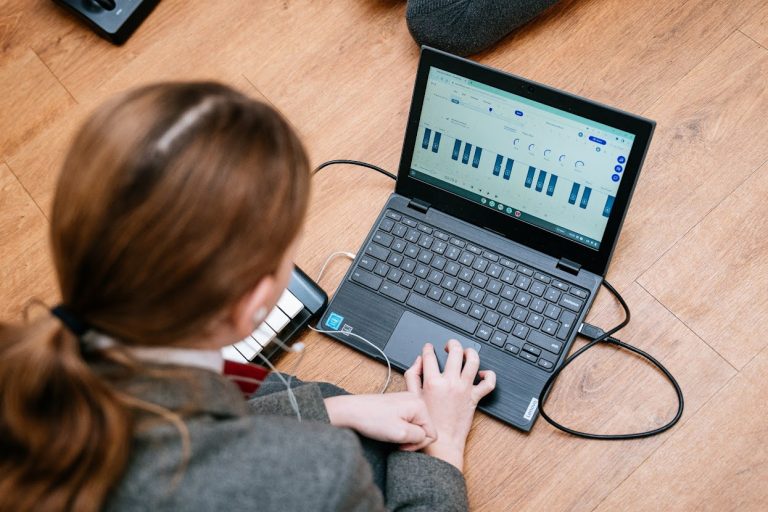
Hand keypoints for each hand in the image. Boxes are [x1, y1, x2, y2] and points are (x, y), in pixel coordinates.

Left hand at [324, 392, 436, 450]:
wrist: (351, 411)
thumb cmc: (372, 419)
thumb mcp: (400, 434)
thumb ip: (420, 437)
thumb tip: (425, 436)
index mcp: (419, 405)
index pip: (432, 434)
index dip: (417, 444)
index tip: (402, 444)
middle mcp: (415, 399)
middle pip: (424, 429)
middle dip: (411, 438)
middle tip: (395, 439)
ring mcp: (406, 401)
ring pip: (415, 426)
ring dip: (404, 434)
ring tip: (390, 433)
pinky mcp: (397, 404)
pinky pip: (406, 421)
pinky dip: (399, 427)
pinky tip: (388, 427)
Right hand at [403, 340, 495, 470]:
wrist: (441, 442)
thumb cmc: (427, 423)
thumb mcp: (412, 397)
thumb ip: (412, 376)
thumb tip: (418, 361)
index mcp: (432, 382)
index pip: (429, 356)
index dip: (428, 348)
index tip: (428, 348)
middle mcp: (450, 382)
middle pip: (454, 352)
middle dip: (451, 343)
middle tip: (449, 345)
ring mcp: (464, 389)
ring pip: (473, 361)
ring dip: (470, 352)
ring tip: (465, 352)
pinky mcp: (475, 398)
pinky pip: (488, 383)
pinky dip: (489, 375)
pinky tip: (482, 373)